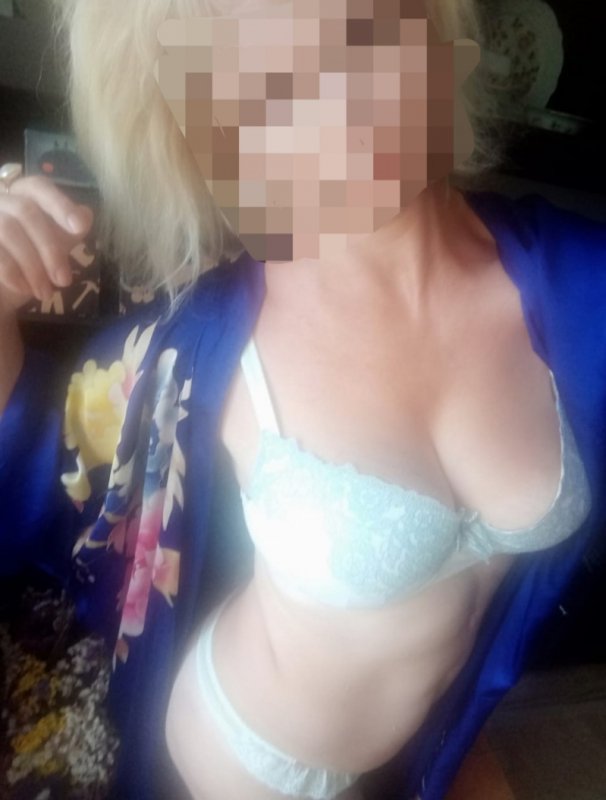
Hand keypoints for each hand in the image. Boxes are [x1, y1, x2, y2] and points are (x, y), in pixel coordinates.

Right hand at [0, 175, 93, 313]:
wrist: (0, 290)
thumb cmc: (25, 264)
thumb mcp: (50, 248)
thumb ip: (66, 232)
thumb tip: (86, 214)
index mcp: (20, 195)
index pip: (39, 187)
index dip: (60, 204)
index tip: (79, 227)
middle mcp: (0, 200)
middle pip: (26, 211)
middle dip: (50, 248)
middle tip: (64, 280)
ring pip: (8, 229)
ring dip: (32, 266)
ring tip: (45, 292)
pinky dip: (12, 273)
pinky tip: (25, 289)